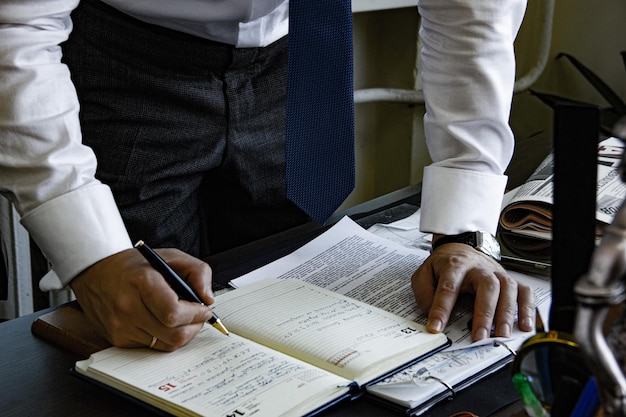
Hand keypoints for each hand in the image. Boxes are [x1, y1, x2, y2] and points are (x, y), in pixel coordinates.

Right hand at [70, 248, 214, 350]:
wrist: (95, 271)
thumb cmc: (135, 264)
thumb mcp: (170, 256)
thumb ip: (197, 271)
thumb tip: (208, 299)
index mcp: (142, 283)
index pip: (174, 313)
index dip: (195, 315)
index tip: (204, 309)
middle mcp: (128, 308)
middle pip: (173, 334)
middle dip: (194, 327)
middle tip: (198, 316)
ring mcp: (120, 326)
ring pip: (165, 344)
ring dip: (181, 334)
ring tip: (182, 318)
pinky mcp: (116, 339)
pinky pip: (151, 347)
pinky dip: (164, 338)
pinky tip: (163, 322)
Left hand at [411, 241, 534, 340]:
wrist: (461, 248)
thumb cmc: (445, 265)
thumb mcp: (425, 273)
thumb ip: (424, 292)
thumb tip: (430, 314)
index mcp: (454, 265)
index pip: (448, 287)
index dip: (441, 309)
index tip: (436, 327)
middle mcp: (479, 268)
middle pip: (486, 286)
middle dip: (484, 313)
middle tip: (479, 336)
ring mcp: (497, 273)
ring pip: (508, 289)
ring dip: (506, 314)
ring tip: (501, 334)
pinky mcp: (509, 279)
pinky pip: (524, 292)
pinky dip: (528, 309)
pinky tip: (525, 325)